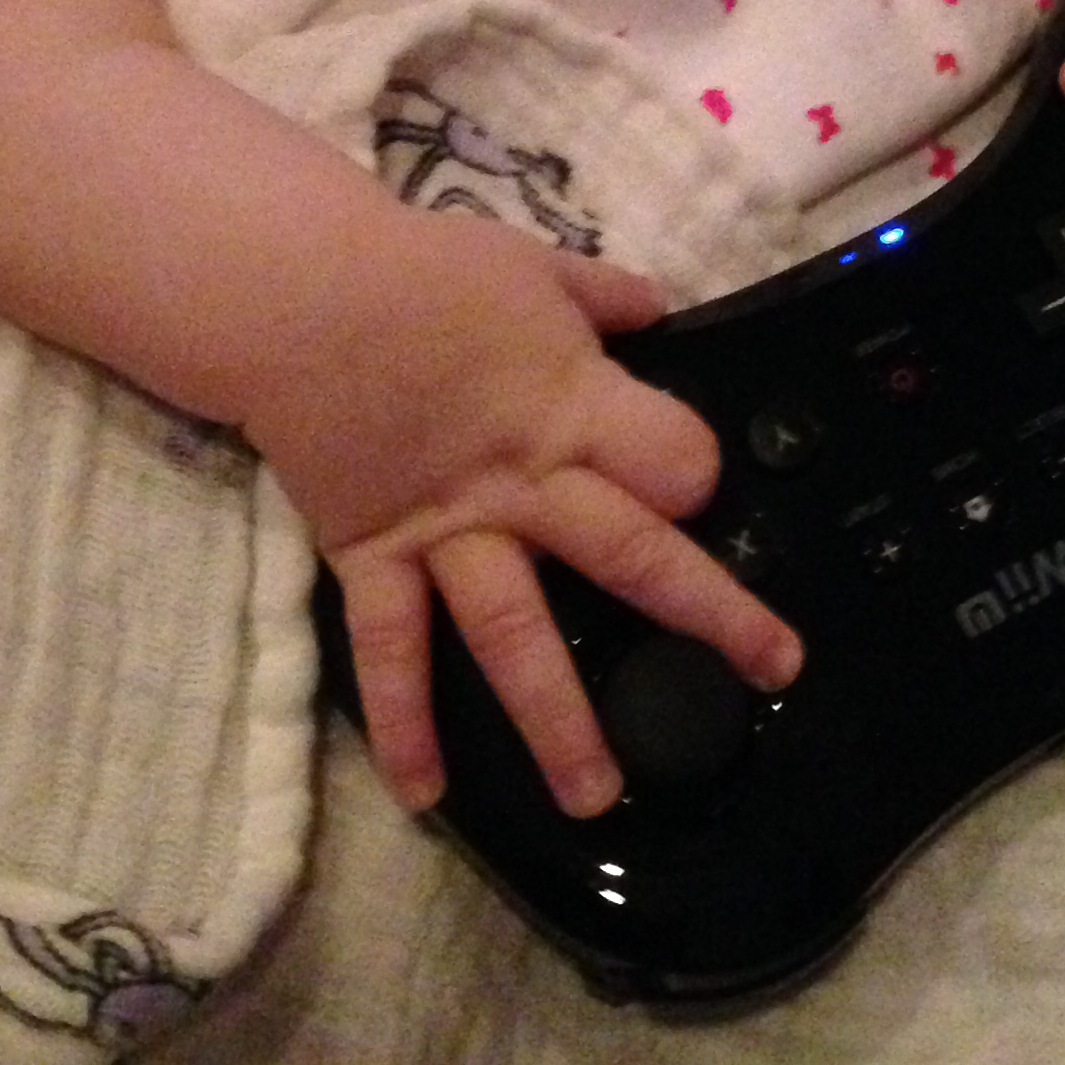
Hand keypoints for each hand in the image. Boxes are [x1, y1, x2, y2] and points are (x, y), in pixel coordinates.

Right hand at [251, 217, 801, 816]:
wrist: (297, 291)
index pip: (672, 459)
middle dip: (707, 613)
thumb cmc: (424, 272)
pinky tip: (425, 796)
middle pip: (629, 554)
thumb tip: (660, 310)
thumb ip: (605, 298)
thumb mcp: (534, 265)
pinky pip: (390, 650)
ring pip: (513, 634)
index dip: (694, 475)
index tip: (702, 490)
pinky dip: (403, 723)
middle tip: (767, 670)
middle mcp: (522, 484)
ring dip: (556, 720)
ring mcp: (446, 531)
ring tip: (596, 798)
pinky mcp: (372, 557)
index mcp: (572, 406)